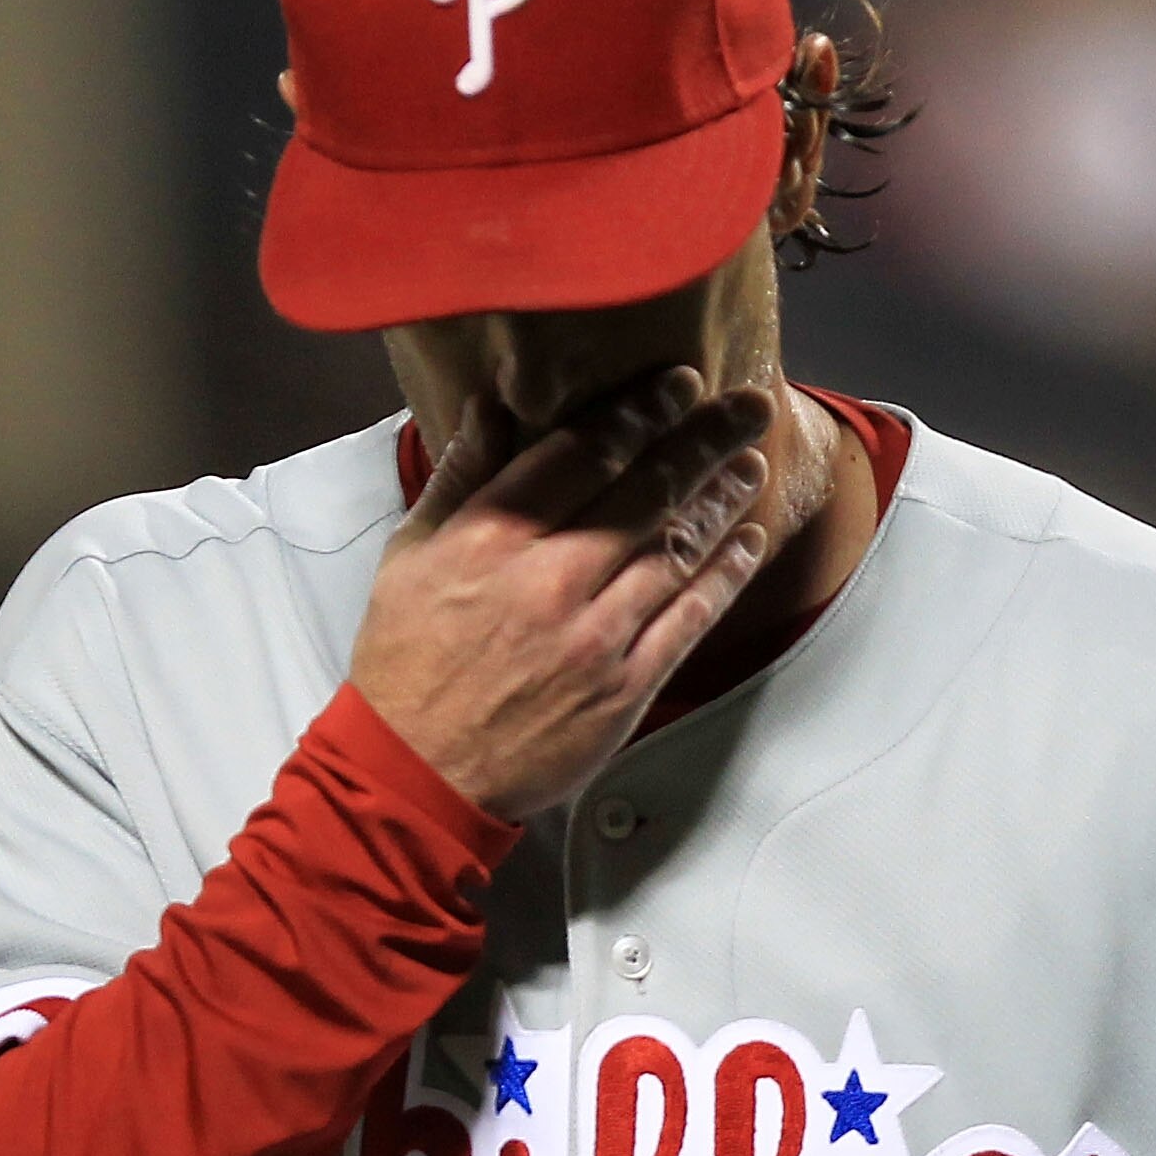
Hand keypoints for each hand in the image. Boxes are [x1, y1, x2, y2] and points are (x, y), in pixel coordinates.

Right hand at [349, 366, 773, 819]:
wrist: (417, 771)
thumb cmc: (406, 665)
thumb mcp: (408, 558)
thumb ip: (459, 479)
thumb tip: (492, 408)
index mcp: (491, 538)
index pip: (582, 455)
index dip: (639, 413)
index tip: (678, 383)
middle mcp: (549, 578)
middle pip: (643, 492)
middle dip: (702, 441)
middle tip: (746, 405)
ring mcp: (593, 635)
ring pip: (674, 550)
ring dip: (721, 501)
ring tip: (749, 463)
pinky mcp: (622, 688)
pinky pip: (688, 620)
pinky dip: (724, 577)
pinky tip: (747, 543)